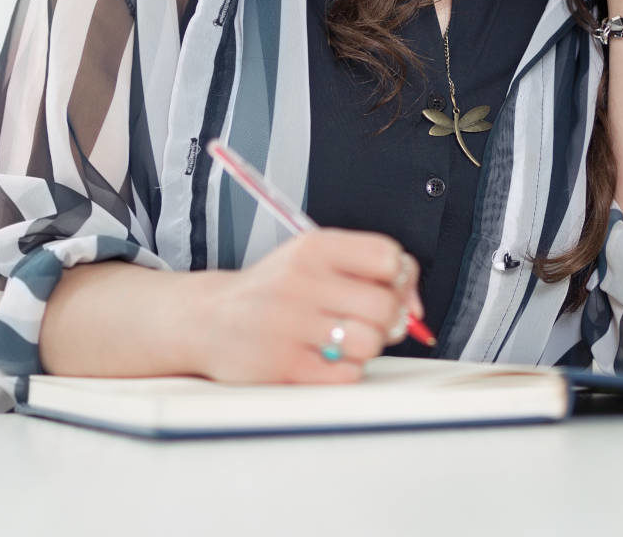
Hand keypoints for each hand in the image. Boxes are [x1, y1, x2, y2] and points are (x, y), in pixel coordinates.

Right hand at [194, 229, 422, 383]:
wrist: (207, 319)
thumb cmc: (272, 291)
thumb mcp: (311, 260)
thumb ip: (365, 271)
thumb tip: (415, 308)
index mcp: (313, 248)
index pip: (388, 255)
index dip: (400, 278)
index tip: (391, 289)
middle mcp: (301, 281)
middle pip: (385, 305)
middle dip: (388, 320)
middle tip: (367, 322)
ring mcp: (291, 324)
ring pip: (370, 342)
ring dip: (366, 347)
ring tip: (342, 342)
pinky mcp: (285, 365)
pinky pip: (347, 374)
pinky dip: (344, 371)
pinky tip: (322, 358)